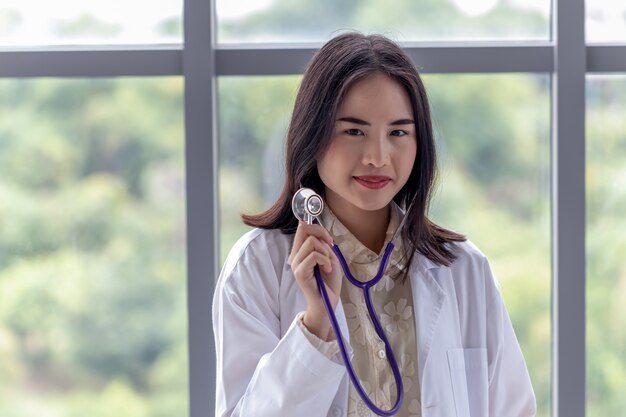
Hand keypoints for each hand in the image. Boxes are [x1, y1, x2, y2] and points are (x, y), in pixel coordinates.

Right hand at [288, 221, 341, 340]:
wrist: (328, 302)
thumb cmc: (329, 281)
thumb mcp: (329, 257)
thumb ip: (322, 244)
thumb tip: (317, 231)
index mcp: (302, 251)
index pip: (302, 228)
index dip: (317, 227)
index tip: (328, 239)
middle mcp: (296, 256)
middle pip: (304, 229)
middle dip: (321, 234)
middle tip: (330, 247)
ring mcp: (296, 264)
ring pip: (311, 242)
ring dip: (325, 252)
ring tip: (328, 265)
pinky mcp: (299, 272)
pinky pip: (314, 256)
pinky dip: (325, 261)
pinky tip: (326, 270)